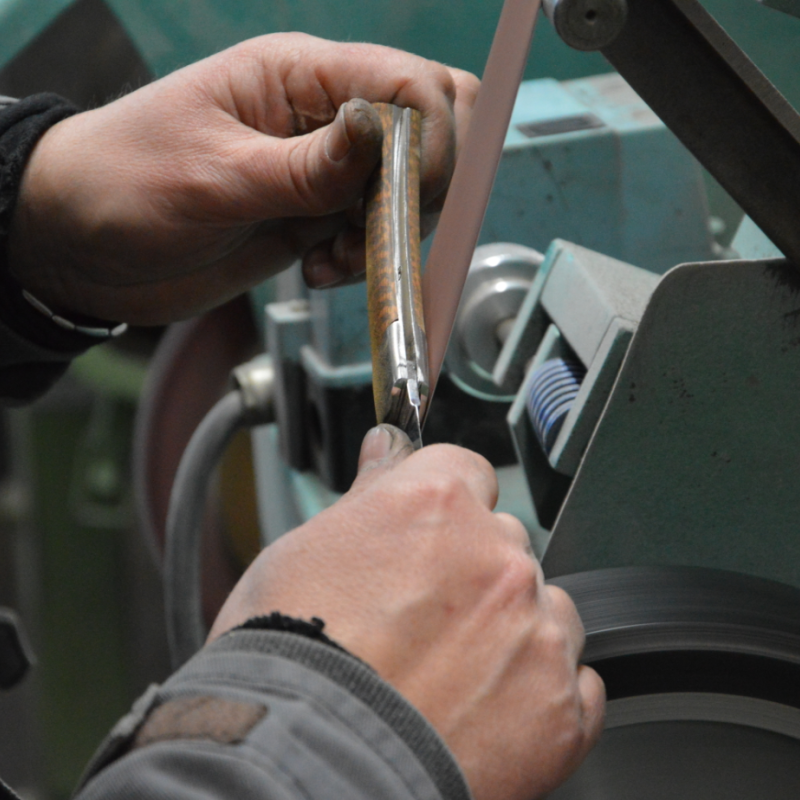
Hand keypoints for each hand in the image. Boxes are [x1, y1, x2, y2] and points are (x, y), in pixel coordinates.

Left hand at [8, 34, 477, 323]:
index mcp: (298, 77)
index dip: (431, 142)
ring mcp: (322, 169)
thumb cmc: (124, 185)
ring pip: (408, 188)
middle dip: (422, 187)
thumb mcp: (215, 177)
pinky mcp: (315, 215)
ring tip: (329, 258)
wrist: (85, 246)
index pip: (410, 85)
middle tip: (377, 229)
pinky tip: (316, 269)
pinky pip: (373, 232)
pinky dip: (362, 258)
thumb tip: (383, 134)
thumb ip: (306, 167)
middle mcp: (322, 117)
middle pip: (428, 129)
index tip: (405, 199)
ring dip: (387, 232)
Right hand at [210, 425, 604, 799]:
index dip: (443, 506)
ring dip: (513, 631)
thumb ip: (368, 494)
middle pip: (504, 542)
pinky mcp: (560, 706)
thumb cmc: (289, 661)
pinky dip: (540, 693)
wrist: (305, 768)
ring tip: (454, 675)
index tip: (429, 534)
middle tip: (423, 620)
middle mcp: (497, 557)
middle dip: (472, 571)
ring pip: (545, 609)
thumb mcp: (305, 551)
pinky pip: (574, 681)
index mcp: (437, 506)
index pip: (467, 472)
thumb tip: (387, 450)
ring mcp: (535, 631)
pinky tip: (488, 711)